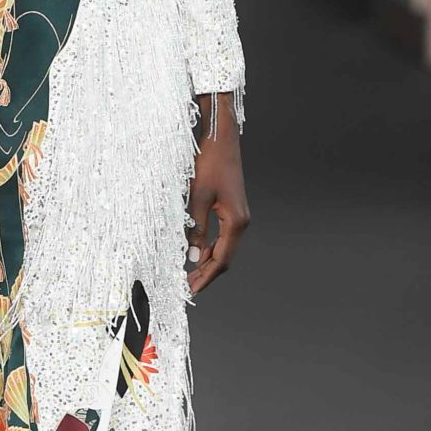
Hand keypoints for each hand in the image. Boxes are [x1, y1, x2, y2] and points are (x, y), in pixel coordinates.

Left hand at [186, 93, 249, 295]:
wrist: (220, 141)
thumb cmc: (209, 165)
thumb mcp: (197, 199)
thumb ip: (195, 230)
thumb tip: (192, 256)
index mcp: (236, 222)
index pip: (221, 259)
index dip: (206, 276)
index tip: (192, 290)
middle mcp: (242, 221)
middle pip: (226, 257)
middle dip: (207, 273)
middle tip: (189, 287)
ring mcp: (239, 216)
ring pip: (224, 247)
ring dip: (208, 261)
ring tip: (191, 274)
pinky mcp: (233, 209)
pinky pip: (223, 236)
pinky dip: (211, 247)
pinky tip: (198, 252)